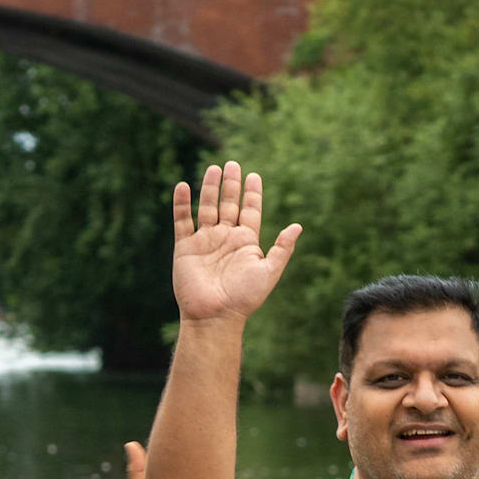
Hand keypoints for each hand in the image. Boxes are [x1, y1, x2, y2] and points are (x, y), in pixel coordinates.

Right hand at [169, 161, 300, 328]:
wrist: (215, 315)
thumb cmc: (244, 297)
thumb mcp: (269, 271)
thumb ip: (282, 248)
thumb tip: (297, 226)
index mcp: (246, 242)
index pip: (250, 211)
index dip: (252, 194)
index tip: (254, 176)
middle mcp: (225, 238)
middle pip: (229, 204)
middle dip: (231, 185)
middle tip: (233, 164)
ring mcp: (205, 241)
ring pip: (207, 207)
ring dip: (209, 188)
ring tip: (213, 169)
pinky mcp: (185, 247)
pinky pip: (182, 220)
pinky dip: (181, 204)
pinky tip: (183, 186)